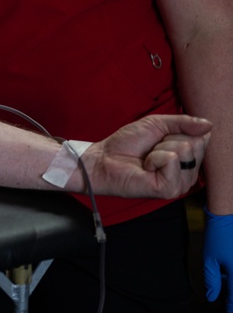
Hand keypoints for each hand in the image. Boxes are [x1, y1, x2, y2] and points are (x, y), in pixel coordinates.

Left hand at [83, 114, 210, 197]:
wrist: (105, 158)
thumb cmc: (128, 143)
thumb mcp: (157, 124)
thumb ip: (183, 122)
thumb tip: (209, 125)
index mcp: (189, 158)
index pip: (202, 137)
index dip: (179, 130)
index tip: (161, 137)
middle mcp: (189, 172)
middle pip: (195, 143)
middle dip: (168, 139)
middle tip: (151, 148)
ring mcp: (181, 183)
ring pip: (184, 150)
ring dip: (159, 148)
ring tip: (148, 158)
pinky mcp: (170, 189)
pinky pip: (171, 159)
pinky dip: (154, 157)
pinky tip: (145, 167)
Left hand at [204, 208, 232, 311]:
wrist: (228, 216)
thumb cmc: (218, 236)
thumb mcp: (210, 259)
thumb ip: (212, 280)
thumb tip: (212, 296)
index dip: (231, 304)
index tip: (229, 310)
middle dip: (232, 290)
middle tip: (225, 285)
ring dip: (232, 279)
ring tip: (225, 273)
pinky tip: (229, 265)